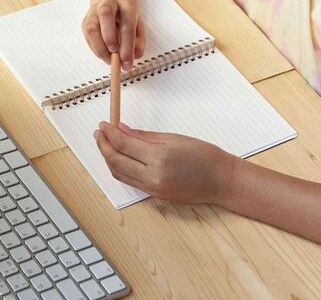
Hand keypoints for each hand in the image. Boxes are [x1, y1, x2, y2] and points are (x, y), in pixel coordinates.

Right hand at [81, 0, 145, 69]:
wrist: (114, 8)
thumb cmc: (128, 22)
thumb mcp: (138, 32)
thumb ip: (137, 46)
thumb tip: (128, 59)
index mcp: (127, 6)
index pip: (127, 25)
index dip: (127, 47)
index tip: (127, 64)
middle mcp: (109, 4)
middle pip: (106, 14)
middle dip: (109, 37)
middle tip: (114, 55)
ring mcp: (95, 11)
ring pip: (91, 27)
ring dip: (99, 47)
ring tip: (109, 59)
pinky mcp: (86, 20)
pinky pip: (87, 36)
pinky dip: (94, 49)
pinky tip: (103, 54)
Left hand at [94, 122, 236, 204]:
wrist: (221, 180)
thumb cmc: (204, 156)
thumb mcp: (173, 138)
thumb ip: (144, 136)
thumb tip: (122, 130)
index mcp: (159, 158)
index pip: (124, 145)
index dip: (110, 134)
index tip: (104, 125)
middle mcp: (153, 177)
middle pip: (116, 162)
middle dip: (103, 146)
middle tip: (99, 133)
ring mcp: (153, 189)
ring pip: (120, 174)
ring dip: (109, 159)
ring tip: (105, 144)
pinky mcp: (155, 196)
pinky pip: (130, 182)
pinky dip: (120, 169)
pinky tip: (119, 158)